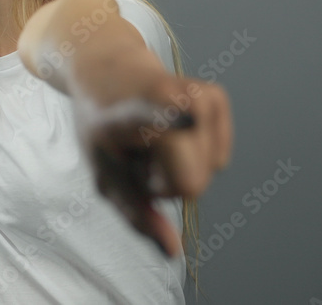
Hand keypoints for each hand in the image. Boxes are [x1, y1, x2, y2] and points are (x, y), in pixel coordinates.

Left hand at [72, 75, 232, 257]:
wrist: (107, 71)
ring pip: (210, 171)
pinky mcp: (216, 96)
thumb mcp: (105, 174)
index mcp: (134, 113)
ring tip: (153, 141)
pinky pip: (220, 157)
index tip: (186, 117)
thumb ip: (137, 215)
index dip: (175, 126)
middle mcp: (172, 98)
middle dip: (167, 183)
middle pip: (192, 183)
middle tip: (141, 157)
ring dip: (181, 167)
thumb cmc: (101, 127)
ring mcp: (198, 94)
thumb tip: (174, 251)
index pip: (162, 122)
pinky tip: (172, 132)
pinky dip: (197, 155)